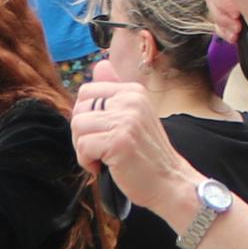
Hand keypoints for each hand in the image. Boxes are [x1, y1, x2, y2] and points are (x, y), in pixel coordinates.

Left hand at [73, 76, 200, 220]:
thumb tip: (99, 65)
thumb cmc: (147, 155)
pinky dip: (87, 162)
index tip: (103, 135)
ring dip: (83, 149)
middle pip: (79, 109)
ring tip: (104, 158)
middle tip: (101, 150)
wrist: (170, 183)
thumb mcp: (134, 117)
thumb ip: (114, 93)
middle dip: (82, 134)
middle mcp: (131, 100)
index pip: (86, 92)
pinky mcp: (119, 140)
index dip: (86, 118)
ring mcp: (126, 119)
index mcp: (133, 91)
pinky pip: (82, 146)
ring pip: (77, 127)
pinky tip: (104, 167)